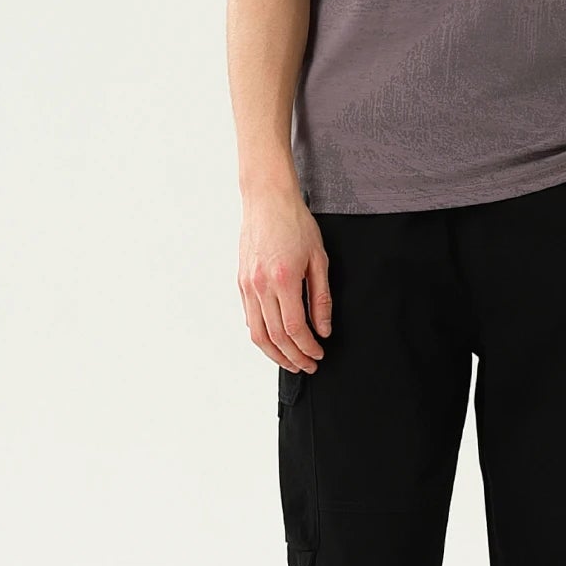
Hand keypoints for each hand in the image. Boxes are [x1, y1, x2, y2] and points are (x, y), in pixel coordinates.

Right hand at [240, 186, 329, 371]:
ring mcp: (248, 285)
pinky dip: (261, 335)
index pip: (295, 328)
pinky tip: (275, 341)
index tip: (319, 354)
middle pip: (275, 337)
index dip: (308, 347)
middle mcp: (261, 286)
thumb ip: (321, 297)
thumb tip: (323, 328)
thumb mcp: (318, 259)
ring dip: (275, 353)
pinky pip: (249, 318)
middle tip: (308, 365)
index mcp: (283, 279)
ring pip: (257, 333)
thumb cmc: (295, 223)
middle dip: (293, 357)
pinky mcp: (242, 282)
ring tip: (291, 361)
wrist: (267, 200)